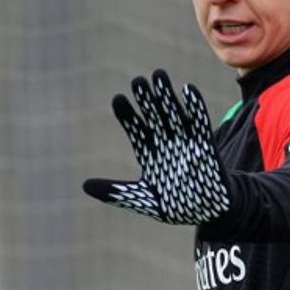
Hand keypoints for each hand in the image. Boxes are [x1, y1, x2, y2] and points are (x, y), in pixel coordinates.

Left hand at [83, 69, 230, 224]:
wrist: (206, 213)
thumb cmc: (174, 206)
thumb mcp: (140, 199)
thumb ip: (114, 192)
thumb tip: (84, 186)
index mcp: (149, 154)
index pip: (136, 129)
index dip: (127, 115)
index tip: (118, 99)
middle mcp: (166, 143)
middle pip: (154, 116)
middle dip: (146, 99)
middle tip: (137, 81)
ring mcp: (185, 143)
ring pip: (174, 115)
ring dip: (167, 96)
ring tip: (158, 75)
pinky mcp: (205, 146)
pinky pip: (200, 123)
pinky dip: (195, 107)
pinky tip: (187, 89)